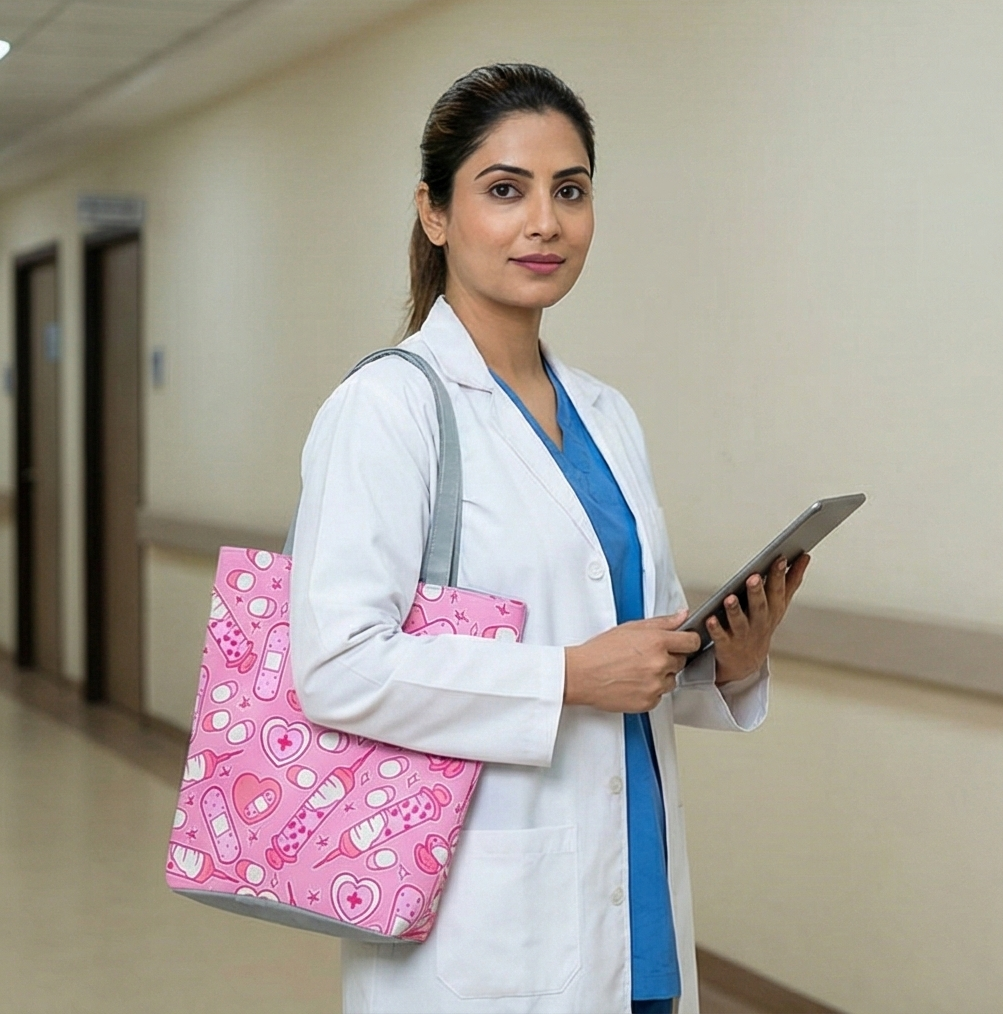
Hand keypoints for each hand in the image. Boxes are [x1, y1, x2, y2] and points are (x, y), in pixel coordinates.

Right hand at [564, 610, 701, 712]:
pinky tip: (634, 682)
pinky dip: (650, 691)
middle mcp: (659, 664)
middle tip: (646, 656)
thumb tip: (681, 616)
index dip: (688, 641)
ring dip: (661, 676)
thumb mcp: (630, 628)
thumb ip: (662, 622)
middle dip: (669, 659)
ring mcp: (655, 685)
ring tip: (637, 670)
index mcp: (657, 642)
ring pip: (671, 680)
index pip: (691, 642)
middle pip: (681, 662)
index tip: (683, 643)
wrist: (581, 675)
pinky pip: (659, 696)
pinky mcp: (649, 702)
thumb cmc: (600, 651)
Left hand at [710, 554, 810, 682]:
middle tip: (754, 577)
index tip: (780, 558)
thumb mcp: (779, 604)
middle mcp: (760, 622)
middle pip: (760, 606)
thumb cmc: (762, 625)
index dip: (779, 575)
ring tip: (730, 598)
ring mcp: (743, 634)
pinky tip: (711, 619)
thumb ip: (791, 580)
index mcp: (773, 610)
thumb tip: (805, 557)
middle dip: (757, 592)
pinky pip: (720, 636)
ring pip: (740, 622)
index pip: (778, 591)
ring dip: (735, 610)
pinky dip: (716, 628)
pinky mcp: (727, 644)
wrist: (746, 662)